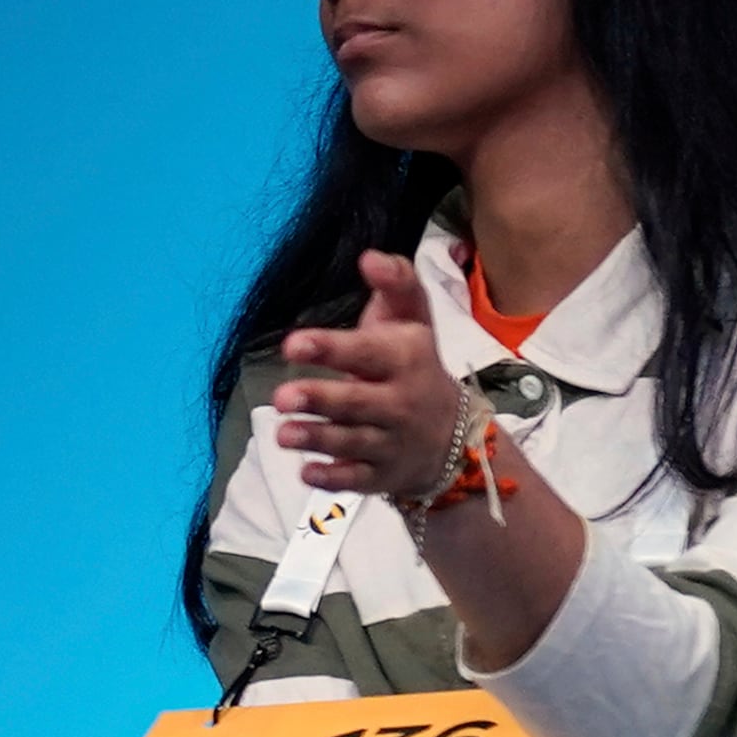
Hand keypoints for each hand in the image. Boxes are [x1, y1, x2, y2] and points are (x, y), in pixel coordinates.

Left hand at [273, 252, 462, 495]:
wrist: (455, 434)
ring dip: (317, 439)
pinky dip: (333, 478)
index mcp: (406, 358)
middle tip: (282, 398)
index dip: (331, 347)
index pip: (367, 351)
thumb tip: (369, 256)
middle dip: (320, 400)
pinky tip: (306, 472)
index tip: (293, 344)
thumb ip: (395, 285)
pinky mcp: (383, 475)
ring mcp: (392, 442)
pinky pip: (357, 480)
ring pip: (352, 442)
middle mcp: (401, 402)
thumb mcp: (412, 320)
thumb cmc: (413, 363)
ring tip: (282, 435)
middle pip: (357, 402)